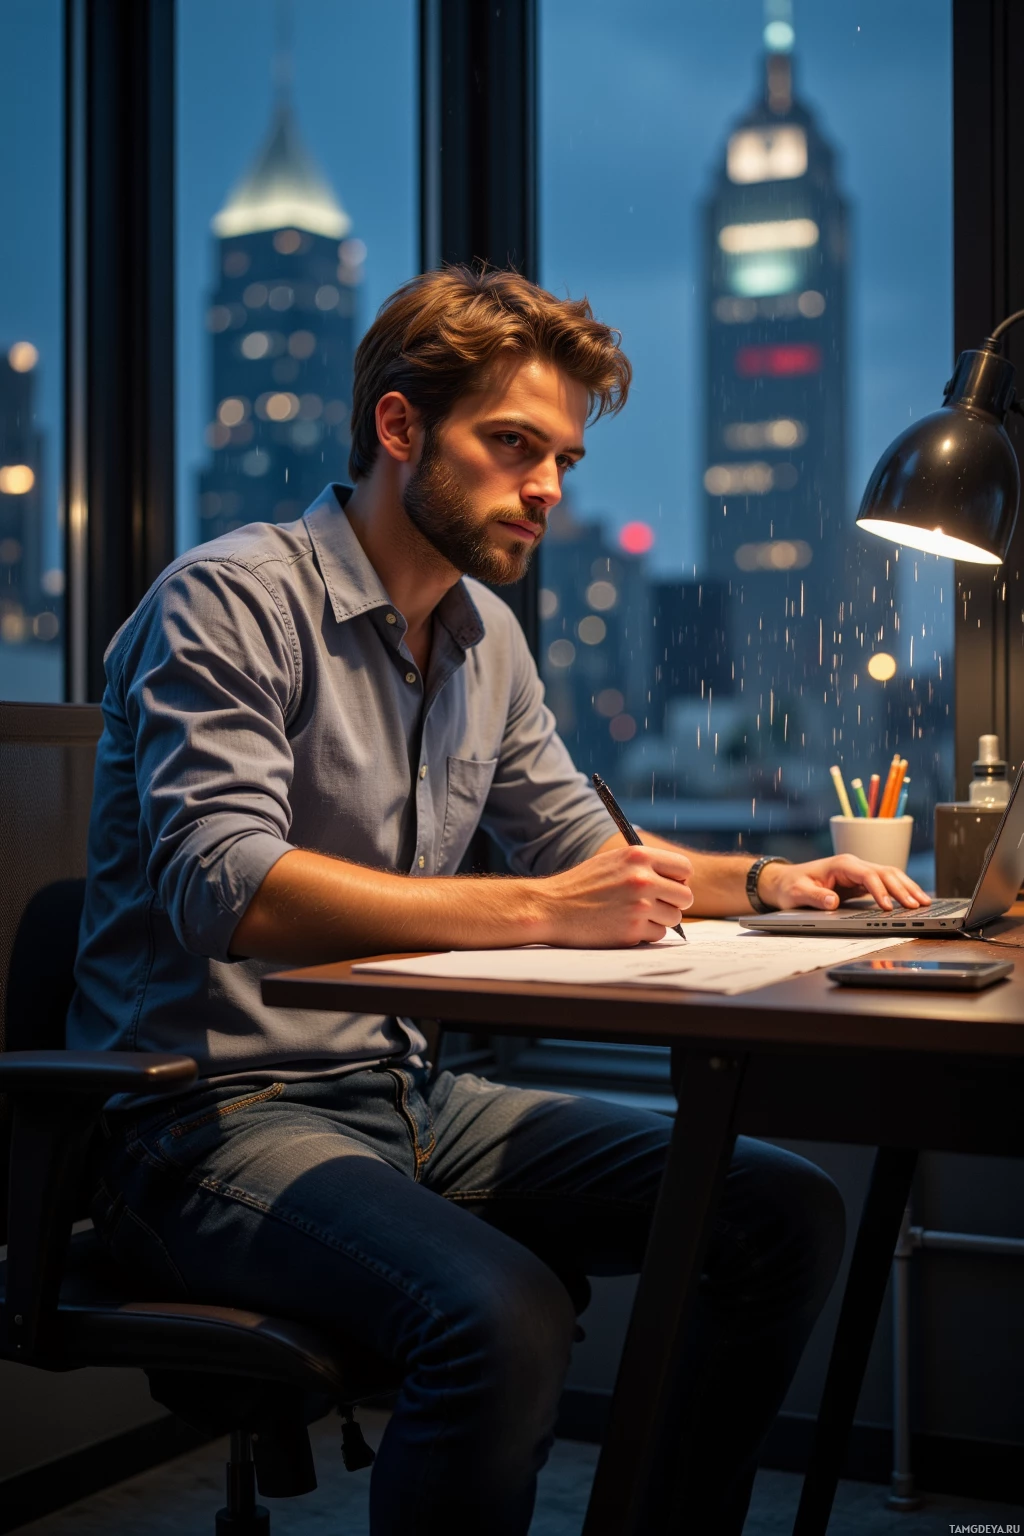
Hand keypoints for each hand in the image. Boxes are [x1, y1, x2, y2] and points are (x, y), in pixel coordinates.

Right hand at [533, 845, 694, 946]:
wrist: (550, 907)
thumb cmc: (581, 885)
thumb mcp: (612, 861)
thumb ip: (643, 865)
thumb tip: (675, 879)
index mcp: (638, 856)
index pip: (684, 868)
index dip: (679, 879)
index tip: (669, 886)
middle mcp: (642, 879)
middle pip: (685, 896)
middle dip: (674, 903)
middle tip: (656, 905)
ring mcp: (639, 906)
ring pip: (674, 917)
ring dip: (659, 920)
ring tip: (634, 915)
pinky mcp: (632, 930)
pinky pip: (657, 935)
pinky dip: (645, 933)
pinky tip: (624, 926)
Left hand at [757, 855, 930, 913]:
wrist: (785, 881)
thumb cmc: (791, 886)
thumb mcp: (797, 893)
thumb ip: (814, 897)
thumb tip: (832, 902)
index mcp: (841, 864)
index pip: (867, 874)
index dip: (880, 890)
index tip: (888, 906)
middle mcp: (854, 865)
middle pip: (885, 872)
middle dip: (903, 888)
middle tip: (918, 906)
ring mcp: (859, 872)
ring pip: (890, 875)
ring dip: (907, 888)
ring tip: (924, 903)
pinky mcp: (861, 882)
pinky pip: (886, 884)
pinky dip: (901, 891)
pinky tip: (913, 900)